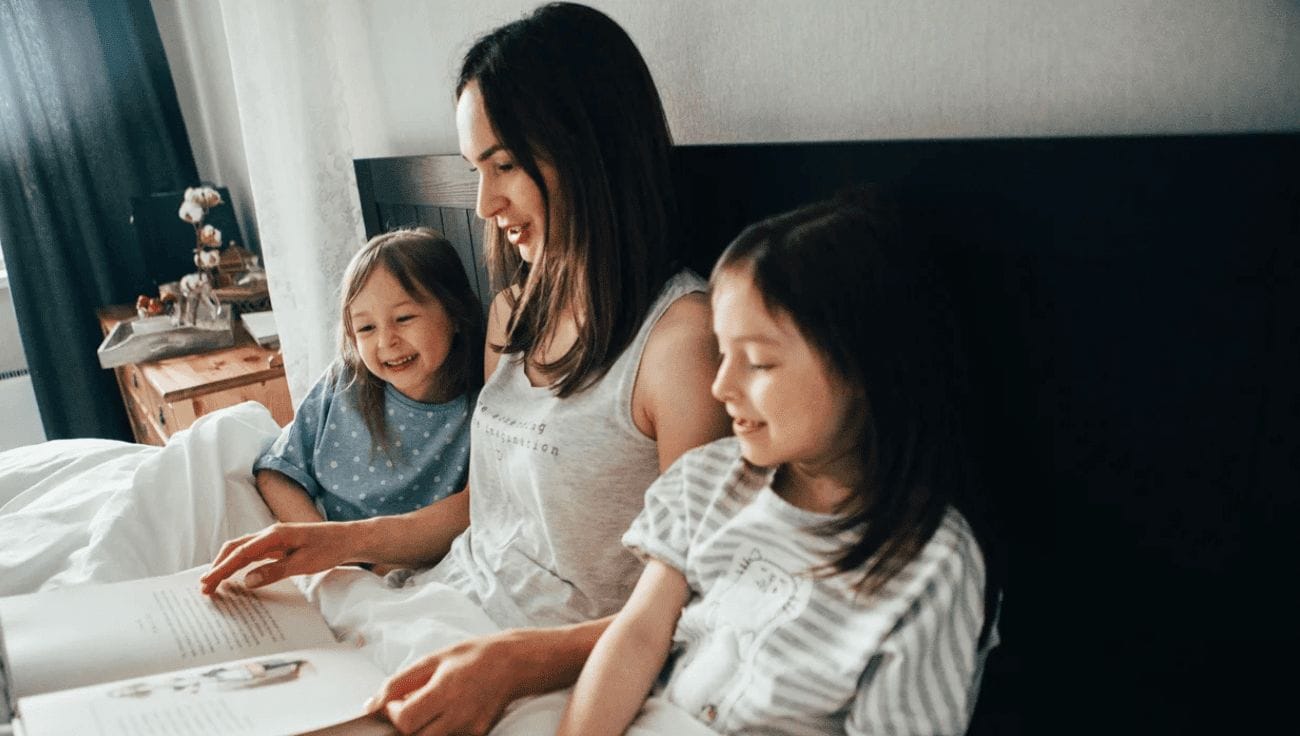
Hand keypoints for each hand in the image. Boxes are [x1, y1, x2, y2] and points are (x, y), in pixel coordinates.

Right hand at [199, 521, 363, 594]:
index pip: (241, 553)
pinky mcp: (278, 545)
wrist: (347, 539)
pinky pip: (253, 553)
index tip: (208, 583)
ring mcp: (274, 539)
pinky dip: (239, 563)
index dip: (222, 569)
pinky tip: (234, 575)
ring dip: (226, 564)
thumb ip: (275, 571)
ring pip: (242, 549)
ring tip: (213, 582)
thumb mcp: (304, 563)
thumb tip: (248, 580)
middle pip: (236, 548)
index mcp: (275, 535)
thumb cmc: (329, 549)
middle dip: (218, 566)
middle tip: (204, 587)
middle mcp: (271, 534)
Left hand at [366, 632, 528, 735]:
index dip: (393, 713)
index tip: (397, 701)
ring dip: (422, 727)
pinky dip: (439, 729)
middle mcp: (459, 715)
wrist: (513, 663)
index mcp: (446, 691)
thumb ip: (399, 682)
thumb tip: (372, 704)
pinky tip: (445, 711)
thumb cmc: (473, 656)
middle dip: (406, 723)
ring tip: (430, 706)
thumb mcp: (432, 659)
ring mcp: (470, 729)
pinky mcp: (477, 735)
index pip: (406, 720)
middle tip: (410, 705)